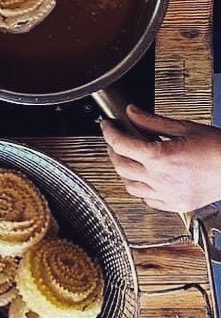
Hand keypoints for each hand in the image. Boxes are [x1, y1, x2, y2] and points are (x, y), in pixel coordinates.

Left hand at [100, 104, 220, 213]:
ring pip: (130, 186)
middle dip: (113, 151)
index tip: (107, 126)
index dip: (109, 132)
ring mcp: (168, 195)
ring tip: (127, 159)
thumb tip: (132, 113)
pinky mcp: (176, 205)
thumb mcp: (184, 128)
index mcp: (161, 158)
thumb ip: (152, 122)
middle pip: (120, 166)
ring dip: (124, 171)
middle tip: (115, 140)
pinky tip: (144, 178)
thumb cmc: (219, 148)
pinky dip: (140, 188)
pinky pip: (147, 199)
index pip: (121, 145)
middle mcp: (161, 179)